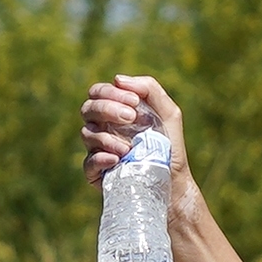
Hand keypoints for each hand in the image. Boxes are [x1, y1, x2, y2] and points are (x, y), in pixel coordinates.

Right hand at [80, 75, 205, 228]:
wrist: (174, 182)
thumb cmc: (169, 146)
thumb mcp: (168, 114)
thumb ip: (150, 90)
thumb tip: (119, 79)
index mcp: (113, 112)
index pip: (98, 93)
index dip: (111, 93)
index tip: (134, 103)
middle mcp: (102, 129)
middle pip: (88, 109)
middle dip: (108, 110)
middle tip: (131, 117)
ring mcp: (97, 151)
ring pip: (87, 134)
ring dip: (108, 137)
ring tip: (130, 148)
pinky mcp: (97, 173)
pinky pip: (88, 163)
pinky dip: (101, 158)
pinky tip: (118, 159)